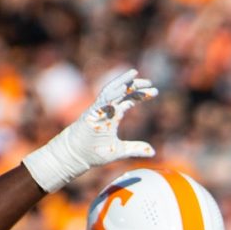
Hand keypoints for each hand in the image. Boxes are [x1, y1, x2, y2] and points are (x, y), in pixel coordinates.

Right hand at [23, 68, 157, 193]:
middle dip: (136, 86)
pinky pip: (102, 100)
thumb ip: (136, 149)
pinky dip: (112, 92)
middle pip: (122, 92)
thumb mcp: (120, 150)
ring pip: (111, 90)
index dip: (141, 95)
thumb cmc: (94, 152)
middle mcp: (106, 109)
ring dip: (123, 81)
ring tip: (134, 73)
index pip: (129, 100)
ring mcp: (98, 109)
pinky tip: (123, 87)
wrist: (75, 155)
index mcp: (113, 115)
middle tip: (150, 82)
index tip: (155, 92)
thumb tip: (153, 152)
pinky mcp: (91, 113)